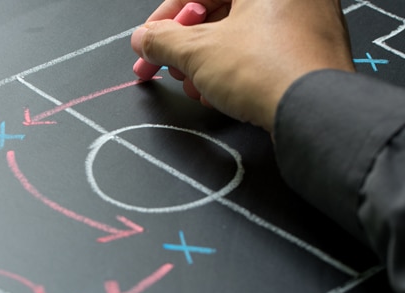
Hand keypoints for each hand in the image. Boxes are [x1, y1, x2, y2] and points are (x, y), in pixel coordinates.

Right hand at [131, 0, 355, 131]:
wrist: (314, 113)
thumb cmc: (268, 70)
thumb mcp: (197, 52)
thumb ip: (163, 41)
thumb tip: (145, 39)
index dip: (164, 19)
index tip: (148, 41)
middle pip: (219, 12)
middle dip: (186, 46)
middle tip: (168, 65)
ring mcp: (307, 18)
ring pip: (239, 34)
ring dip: (207, 62)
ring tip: (194, 85)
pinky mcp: (312, 48)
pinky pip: (262, 50)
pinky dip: (235, 69)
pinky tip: (219, 93)